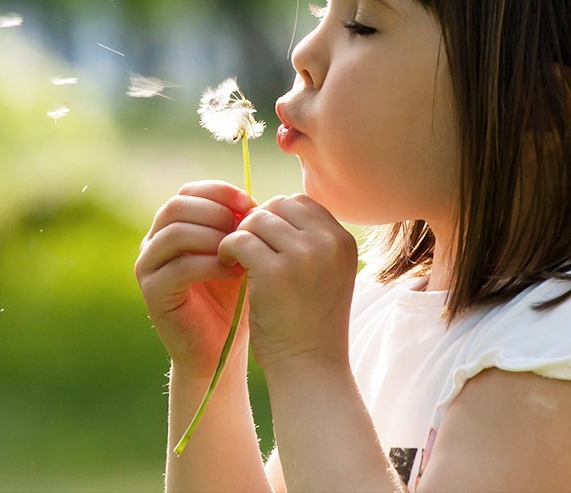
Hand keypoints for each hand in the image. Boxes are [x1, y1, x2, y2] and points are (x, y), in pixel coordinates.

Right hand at [135, 180, 254, 377]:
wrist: (221, 345)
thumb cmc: (233, 294)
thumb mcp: (238, 251)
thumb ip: (238, 225)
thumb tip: (250, 201)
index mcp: (173, 225)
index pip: (188, 191)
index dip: (219, 192)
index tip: (249, 202)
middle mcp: (154, 241)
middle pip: (177, 206)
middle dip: (215, 211)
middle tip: (245, 226)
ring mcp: (148, 267)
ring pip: (175, 233)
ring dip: (213, 236)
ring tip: (240, 250)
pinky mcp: (152, 293)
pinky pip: (179, 267)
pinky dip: (211, 264)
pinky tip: (235, 272)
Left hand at [217, 194, 357, 371]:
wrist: (309, 366)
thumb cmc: (312, 322)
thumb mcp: (326, 273)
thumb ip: (309, 240)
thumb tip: (272, 208)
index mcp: (343, 240)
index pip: (302, 202)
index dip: (277, 216)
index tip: (264, 239)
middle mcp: (328, 242)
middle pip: (279, 205)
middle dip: (257, 222)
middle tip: (246, 247)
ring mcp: (303, 255)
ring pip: (257, 219)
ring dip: (241, 235)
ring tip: (235, 258)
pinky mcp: (274, 271)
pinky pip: (240, 240)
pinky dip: (227, 249)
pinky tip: (228, 265)